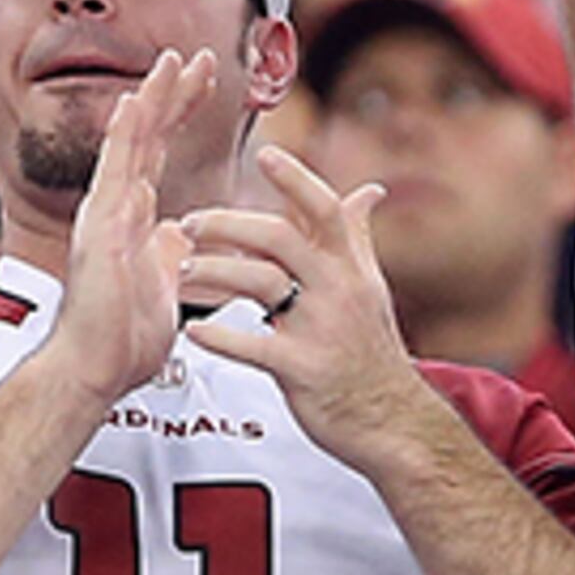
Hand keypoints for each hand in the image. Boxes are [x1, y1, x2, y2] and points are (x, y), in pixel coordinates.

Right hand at [38, 54, 216, 409]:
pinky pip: (113, 174)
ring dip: (153, 100)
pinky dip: (124, 137)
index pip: (160, 151)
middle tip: (200, 57)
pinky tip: (136, 104)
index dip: (181, 113)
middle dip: (173, 94)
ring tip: (173, 62)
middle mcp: (116, 207)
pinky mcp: (100, 229)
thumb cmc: (124, 336)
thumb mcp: (163, 281)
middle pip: (147, 136)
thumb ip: (169, 252)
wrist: (96, 369)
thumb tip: (180, 233)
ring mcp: (104, 214)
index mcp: (134, 216)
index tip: (207, 81)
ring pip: (130, 144)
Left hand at [177, 144, 435, 468]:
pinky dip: (219, 336)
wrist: (391, 420)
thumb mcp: (371, 288)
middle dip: (229, 224)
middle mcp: (340, 290)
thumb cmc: (370, 352)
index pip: (325, 210)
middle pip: (280, 237)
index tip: (263, 154)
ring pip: (262, 282)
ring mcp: (322, 329)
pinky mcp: (303, 369)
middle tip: (190, 222)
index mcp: (352, 268)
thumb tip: (369, 191)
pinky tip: (193, 330)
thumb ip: (358, 239)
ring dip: (215, 271)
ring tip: (183, 270)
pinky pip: (254, 345)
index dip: (295, 179)